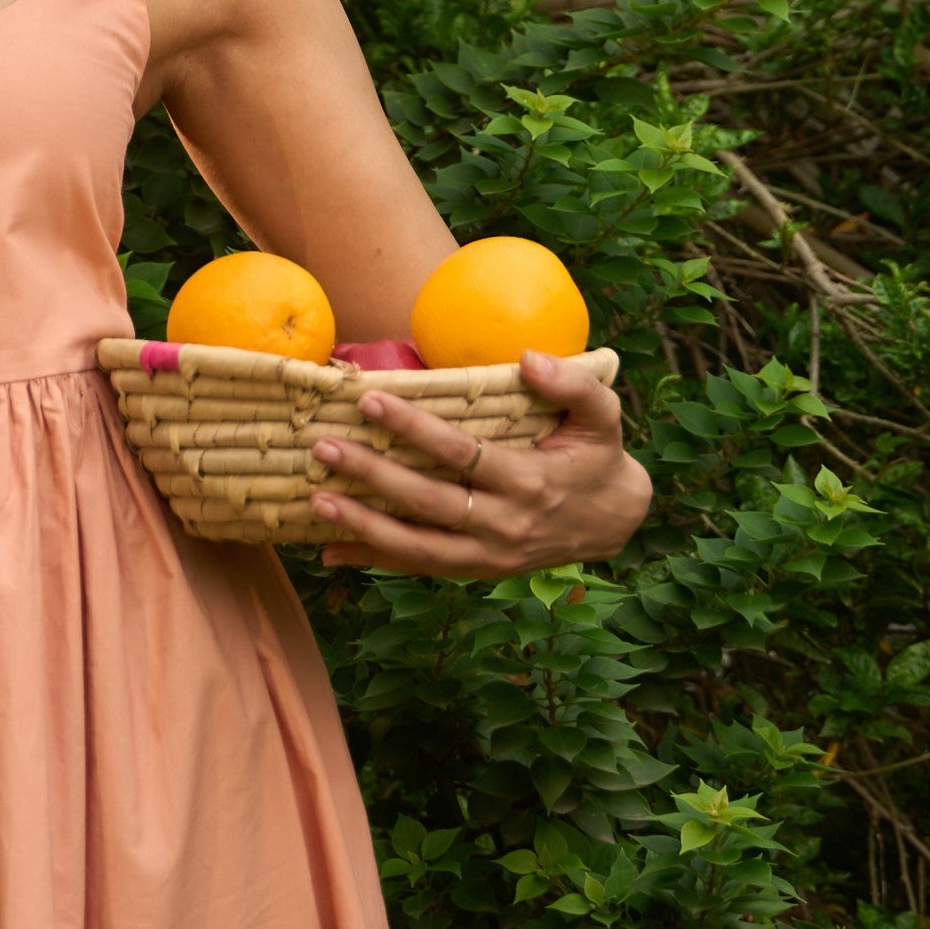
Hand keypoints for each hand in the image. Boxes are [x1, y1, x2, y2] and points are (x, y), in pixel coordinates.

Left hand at [308, 350, 651, 582]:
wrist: (613, 521)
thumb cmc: (598, 456)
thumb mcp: (603, 415)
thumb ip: (572, 385)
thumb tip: (529, 359)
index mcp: (528, 483)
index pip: (461, 454)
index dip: (414, 429)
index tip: (371, 402)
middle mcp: (503, 525)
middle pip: (427, 502)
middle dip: (372, 476)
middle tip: (324, 448)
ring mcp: (487, 555)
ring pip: (416, 547)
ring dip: (363, 526)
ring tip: (316, 500)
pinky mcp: (475, 570)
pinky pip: (418, 567)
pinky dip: (373, 560)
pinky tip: (330, 551)